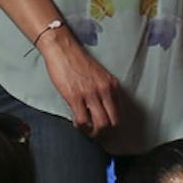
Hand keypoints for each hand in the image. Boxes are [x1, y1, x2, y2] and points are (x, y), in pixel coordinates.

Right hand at [39, 25, 122, 140]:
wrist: (63, 49)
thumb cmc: (78, 61)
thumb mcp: (99, 75)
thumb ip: (104, 91)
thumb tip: (102, 110)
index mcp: (112, 84)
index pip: (119, 112)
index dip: (112, 124)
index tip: (105, 128)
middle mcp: (105, 90)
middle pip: (113, 122)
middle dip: (105, 132)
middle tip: (96, 133)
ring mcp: (91, 94)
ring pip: (100, 124)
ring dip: (93, 132)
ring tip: (86, 130)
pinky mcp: (75, 96)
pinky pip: (82, 120)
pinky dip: (80, 126)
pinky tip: (77, 123)